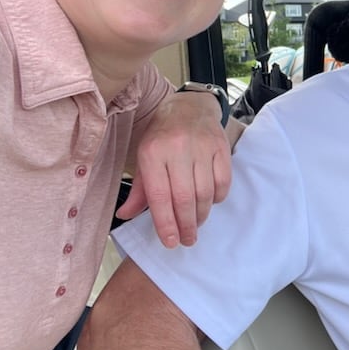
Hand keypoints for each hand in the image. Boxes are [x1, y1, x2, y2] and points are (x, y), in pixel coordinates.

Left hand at [118, 91, 231, 246]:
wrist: (189, 107)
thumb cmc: (162, 137)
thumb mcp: (144, 158)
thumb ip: (139, 190)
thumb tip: (125, 215)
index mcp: (152, 152)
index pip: (159, 196)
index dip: (165, 223)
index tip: (170, 242)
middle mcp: (177, 148)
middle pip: (184, 197)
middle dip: (186, 225)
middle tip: (187, 240)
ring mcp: (202, 146)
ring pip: (205, 192)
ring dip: (201, 214)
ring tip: (197, 224)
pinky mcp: (221, 146)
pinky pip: (223, 181)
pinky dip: (217, 197)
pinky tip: (210, 202)